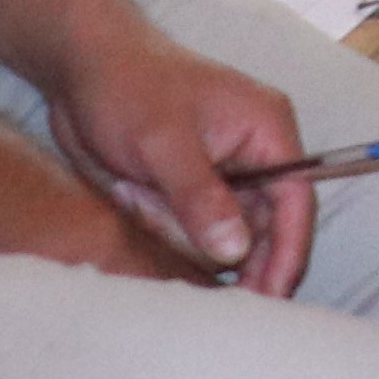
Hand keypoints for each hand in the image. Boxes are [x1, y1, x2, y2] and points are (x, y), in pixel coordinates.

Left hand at [43, 13, 312, 294]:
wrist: (82, 69)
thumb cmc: (130, 89)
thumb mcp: (164, 145)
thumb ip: (202, 199)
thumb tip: (236, 252)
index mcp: (267, 131)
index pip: (295, 201)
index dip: (287, 253)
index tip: (270, 300)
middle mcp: (254, 153)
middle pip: (267, 224)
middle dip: (243, 260)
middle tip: (225, 310)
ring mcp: (223, 169)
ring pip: (227, 231)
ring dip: (192, 242)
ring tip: (151, 221)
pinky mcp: (191, 183)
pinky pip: (195, 227)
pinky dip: (176, 240)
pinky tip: (155, 246)